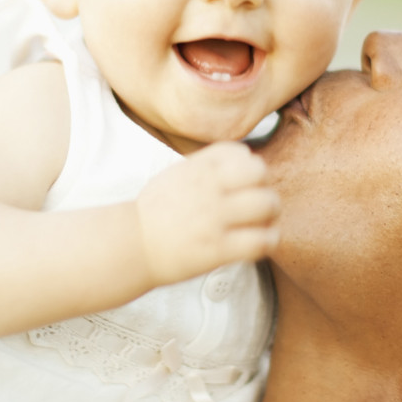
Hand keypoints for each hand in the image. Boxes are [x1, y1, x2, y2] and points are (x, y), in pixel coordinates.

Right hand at [135, 141, 278, 286]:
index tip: (241, 184)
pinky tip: (258, 243)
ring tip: (261, 224)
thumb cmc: (155, 212)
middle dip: (264, 188)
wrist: (131, 246)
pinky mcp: (218, 249)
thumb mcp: (176, 175)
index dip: (249, 167)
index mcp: (197, 168)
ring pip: (267, 205)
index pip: (241, 152)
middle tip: (258, 205)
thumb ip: (208, 165)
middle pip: (260, 173)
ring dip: (271, 215)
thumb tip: (245, 156)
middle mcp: (207, 189)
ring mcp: (214, 219)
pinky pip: (261, 240)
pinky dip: (268, 241)